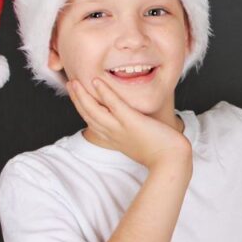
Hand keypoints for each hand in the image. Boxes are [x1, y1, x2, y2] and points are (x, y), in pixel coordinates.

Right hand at [67, 77, 191, 170]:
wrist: (171, 160)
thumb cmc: (160, 152)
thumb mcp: (139, 142)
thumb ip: (131, 133)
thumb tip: (132, 123)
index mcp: (114, 138)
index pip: (92, 122)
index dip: (82, 108)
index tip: (76, 96)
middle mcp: (113, 134)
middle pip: (88, 115)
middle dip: (77, 99)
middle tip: (70, 84)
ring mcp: (121, 128)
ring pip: (94, 110)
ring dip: (82, 95)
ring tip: (74, 81)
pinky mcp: (132, 122)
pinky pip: (114, 105)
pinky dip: (104, 93)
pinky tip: (97, 81)